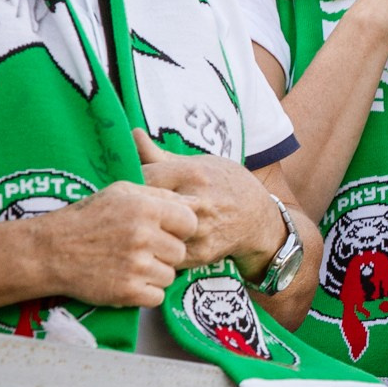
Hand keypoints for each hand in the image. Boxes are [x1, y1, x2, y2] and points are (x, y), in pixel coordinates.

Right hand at [33, 179, 196, 307]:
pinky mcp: (128, 292)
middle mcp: (144, 236)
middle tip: (139, 250)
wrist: (50, 251)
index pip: (190, 223)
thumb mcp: (120, 193)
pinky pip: (157, 297)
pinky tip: (127, 280)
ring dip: (154, 274)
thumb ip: (159, 195)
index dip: (179, 229)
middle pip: (180, 252)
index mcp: (145, 208)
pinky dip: (145, 293)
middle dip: (164, 253)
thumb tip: (193, 202)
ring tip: (129, 264)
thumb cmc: (86, 218)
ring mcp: (136, 266)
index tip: (164, 232)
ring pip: (169, 276)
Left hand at [133, 130, 284, 270]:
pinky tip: (155, 243)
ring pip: (156, 233)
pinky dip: (158, 249)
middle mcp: (197, 201)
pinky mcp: (202, 253)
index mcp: (194, 173)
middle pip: (148, 206)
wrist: (260, 219)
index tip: (128, 189)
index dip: (131, 183)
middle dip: (135, 209)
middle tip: (127, 211)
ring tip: (137, 228)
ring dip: (145, 231)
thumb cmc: (226, 185)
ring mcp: (200, 230)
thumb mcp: (200, 163)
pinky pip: (168, 253)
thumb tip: (132, 133)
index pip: (144, 177)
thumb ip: (161, 155)